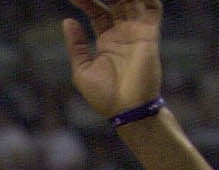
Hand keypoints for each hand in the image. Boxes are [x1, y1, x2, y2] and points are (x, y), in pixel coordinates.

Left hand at [62, 1, 162, 119]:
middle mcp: (123, 32)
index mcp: (107, 41)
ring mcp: (137, 30)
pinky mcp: (150, 32)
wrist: (128, 109)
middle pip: (114, 1)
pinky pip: (152, 5)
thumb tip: (67, 21)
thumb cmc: (104, 96)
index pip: (98, 11)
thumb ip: (76, 46)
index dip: (87, 2)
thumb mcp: (82, 71)